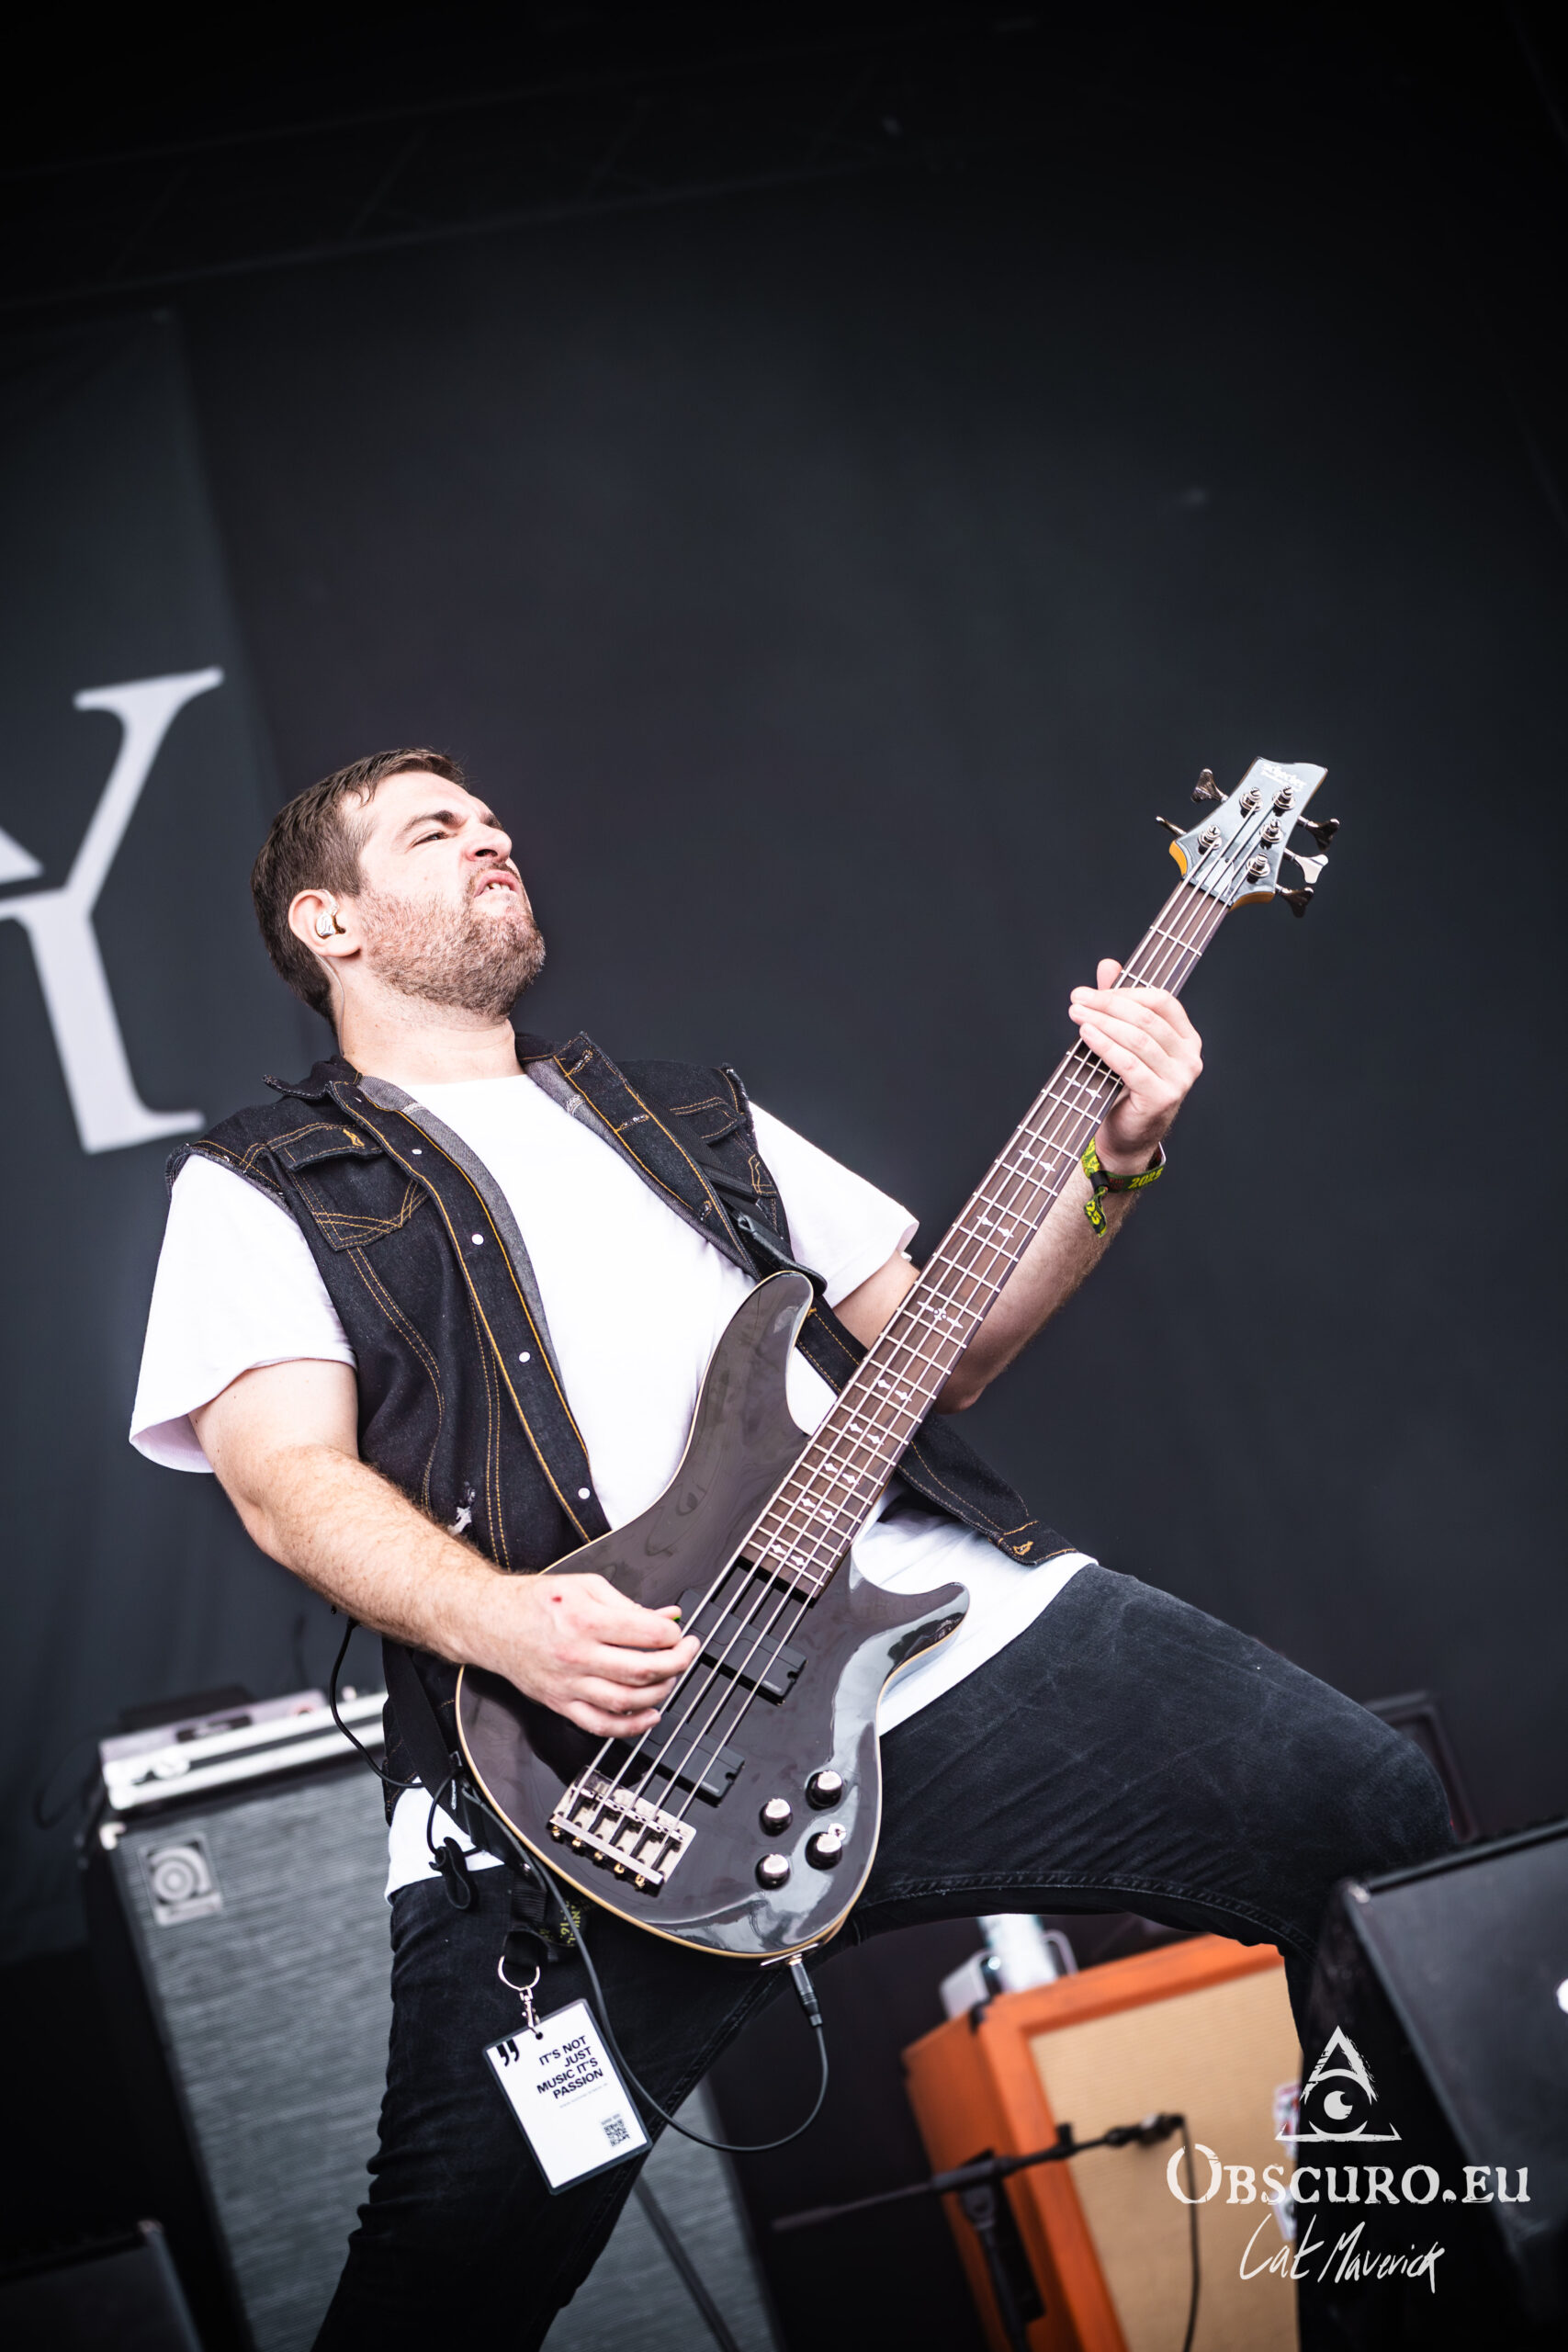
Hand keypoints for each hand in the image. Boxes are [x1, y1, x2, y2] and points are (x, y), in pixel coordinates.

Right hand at [479, 1571, 699, 1737]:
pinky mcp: (561, 1703)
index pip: (647, 1634)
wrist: (490, 1622)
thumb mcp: (586, 1586)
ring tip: (670, 1677)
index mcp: (585, 1619)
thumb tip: (666, 1617)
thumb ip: (629, 1604)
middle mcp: (577, 1655)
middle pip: (643, 1670)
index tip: (679, 1631)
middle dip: (677, 1662)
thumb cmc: (535, 1602)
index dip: (673, 1634)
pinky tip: (650, 1715)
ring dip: (660, 1692)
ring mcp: (568, 1684)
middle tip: (686, 1651)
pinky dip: (631, 1726)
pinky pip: (601, 1725)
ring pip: (628, 1701)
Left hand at [1068, 958, 1202, 1171]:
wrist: (1126, 1136)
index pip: (1162, 1002)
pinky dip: (1105, 1045)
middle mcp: (1190, 1057)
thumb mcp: (1123, 1042)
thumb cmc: (1124, 1087)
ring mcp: (1180, 1078)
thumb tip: (1108, 965)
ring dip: (1102, 1022)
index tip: (1093, 991)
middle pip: (1147, 1018)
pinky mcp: (1161, 1096)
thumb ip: (1120, 1004)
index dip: (1127, 993)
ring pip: (1137, 1039)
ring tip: (1076, 1013)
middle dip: (1108, 1004)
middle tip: (1078, 998)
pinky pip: (1129, 1063)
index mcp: (1186, 1038)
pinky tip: (1086, 1034)